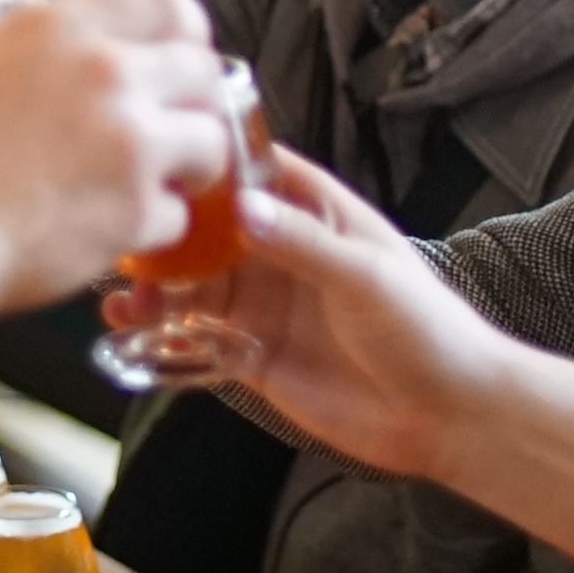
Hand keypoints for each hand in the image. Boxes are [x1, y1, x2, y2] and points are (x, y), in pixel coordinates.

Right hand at [0, 0, 227, 306]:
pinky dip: (151, 229)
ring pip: (210, 143)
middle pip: (204, 72)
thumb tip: (75, 47)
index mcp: (63, 26)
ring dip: (186, 168)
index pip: (171, 4)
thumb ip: (42, 50)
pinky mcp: (136, 209)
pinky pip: (178, 215)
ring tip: (146, 186)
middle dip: (192, 107)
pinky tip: (107, 231)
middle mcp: (107, 71)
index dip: (183, 39)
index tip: (173, 66)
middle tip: (168, 134)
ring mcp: (130, 141)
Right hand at [114, 150, 512, 477]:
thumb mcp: (366, 276)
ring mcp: (268, 308)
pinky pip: (198, 341)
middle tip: (123, 241)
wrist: (451, 417)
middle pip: (210, 230)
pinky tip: (135, 335)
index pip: (259, 169)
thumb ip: (302, 243)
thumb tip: (240, 208)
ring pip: (194, 288)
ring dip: (156, 290)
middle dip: (166, 234)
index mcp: (321, 217)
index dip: (213, 160)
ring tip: (123, 300)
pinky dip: (165, 337)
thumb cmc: (429, 331)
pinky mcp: (257, 358)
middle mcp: (287, 257)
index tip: (162, 155)